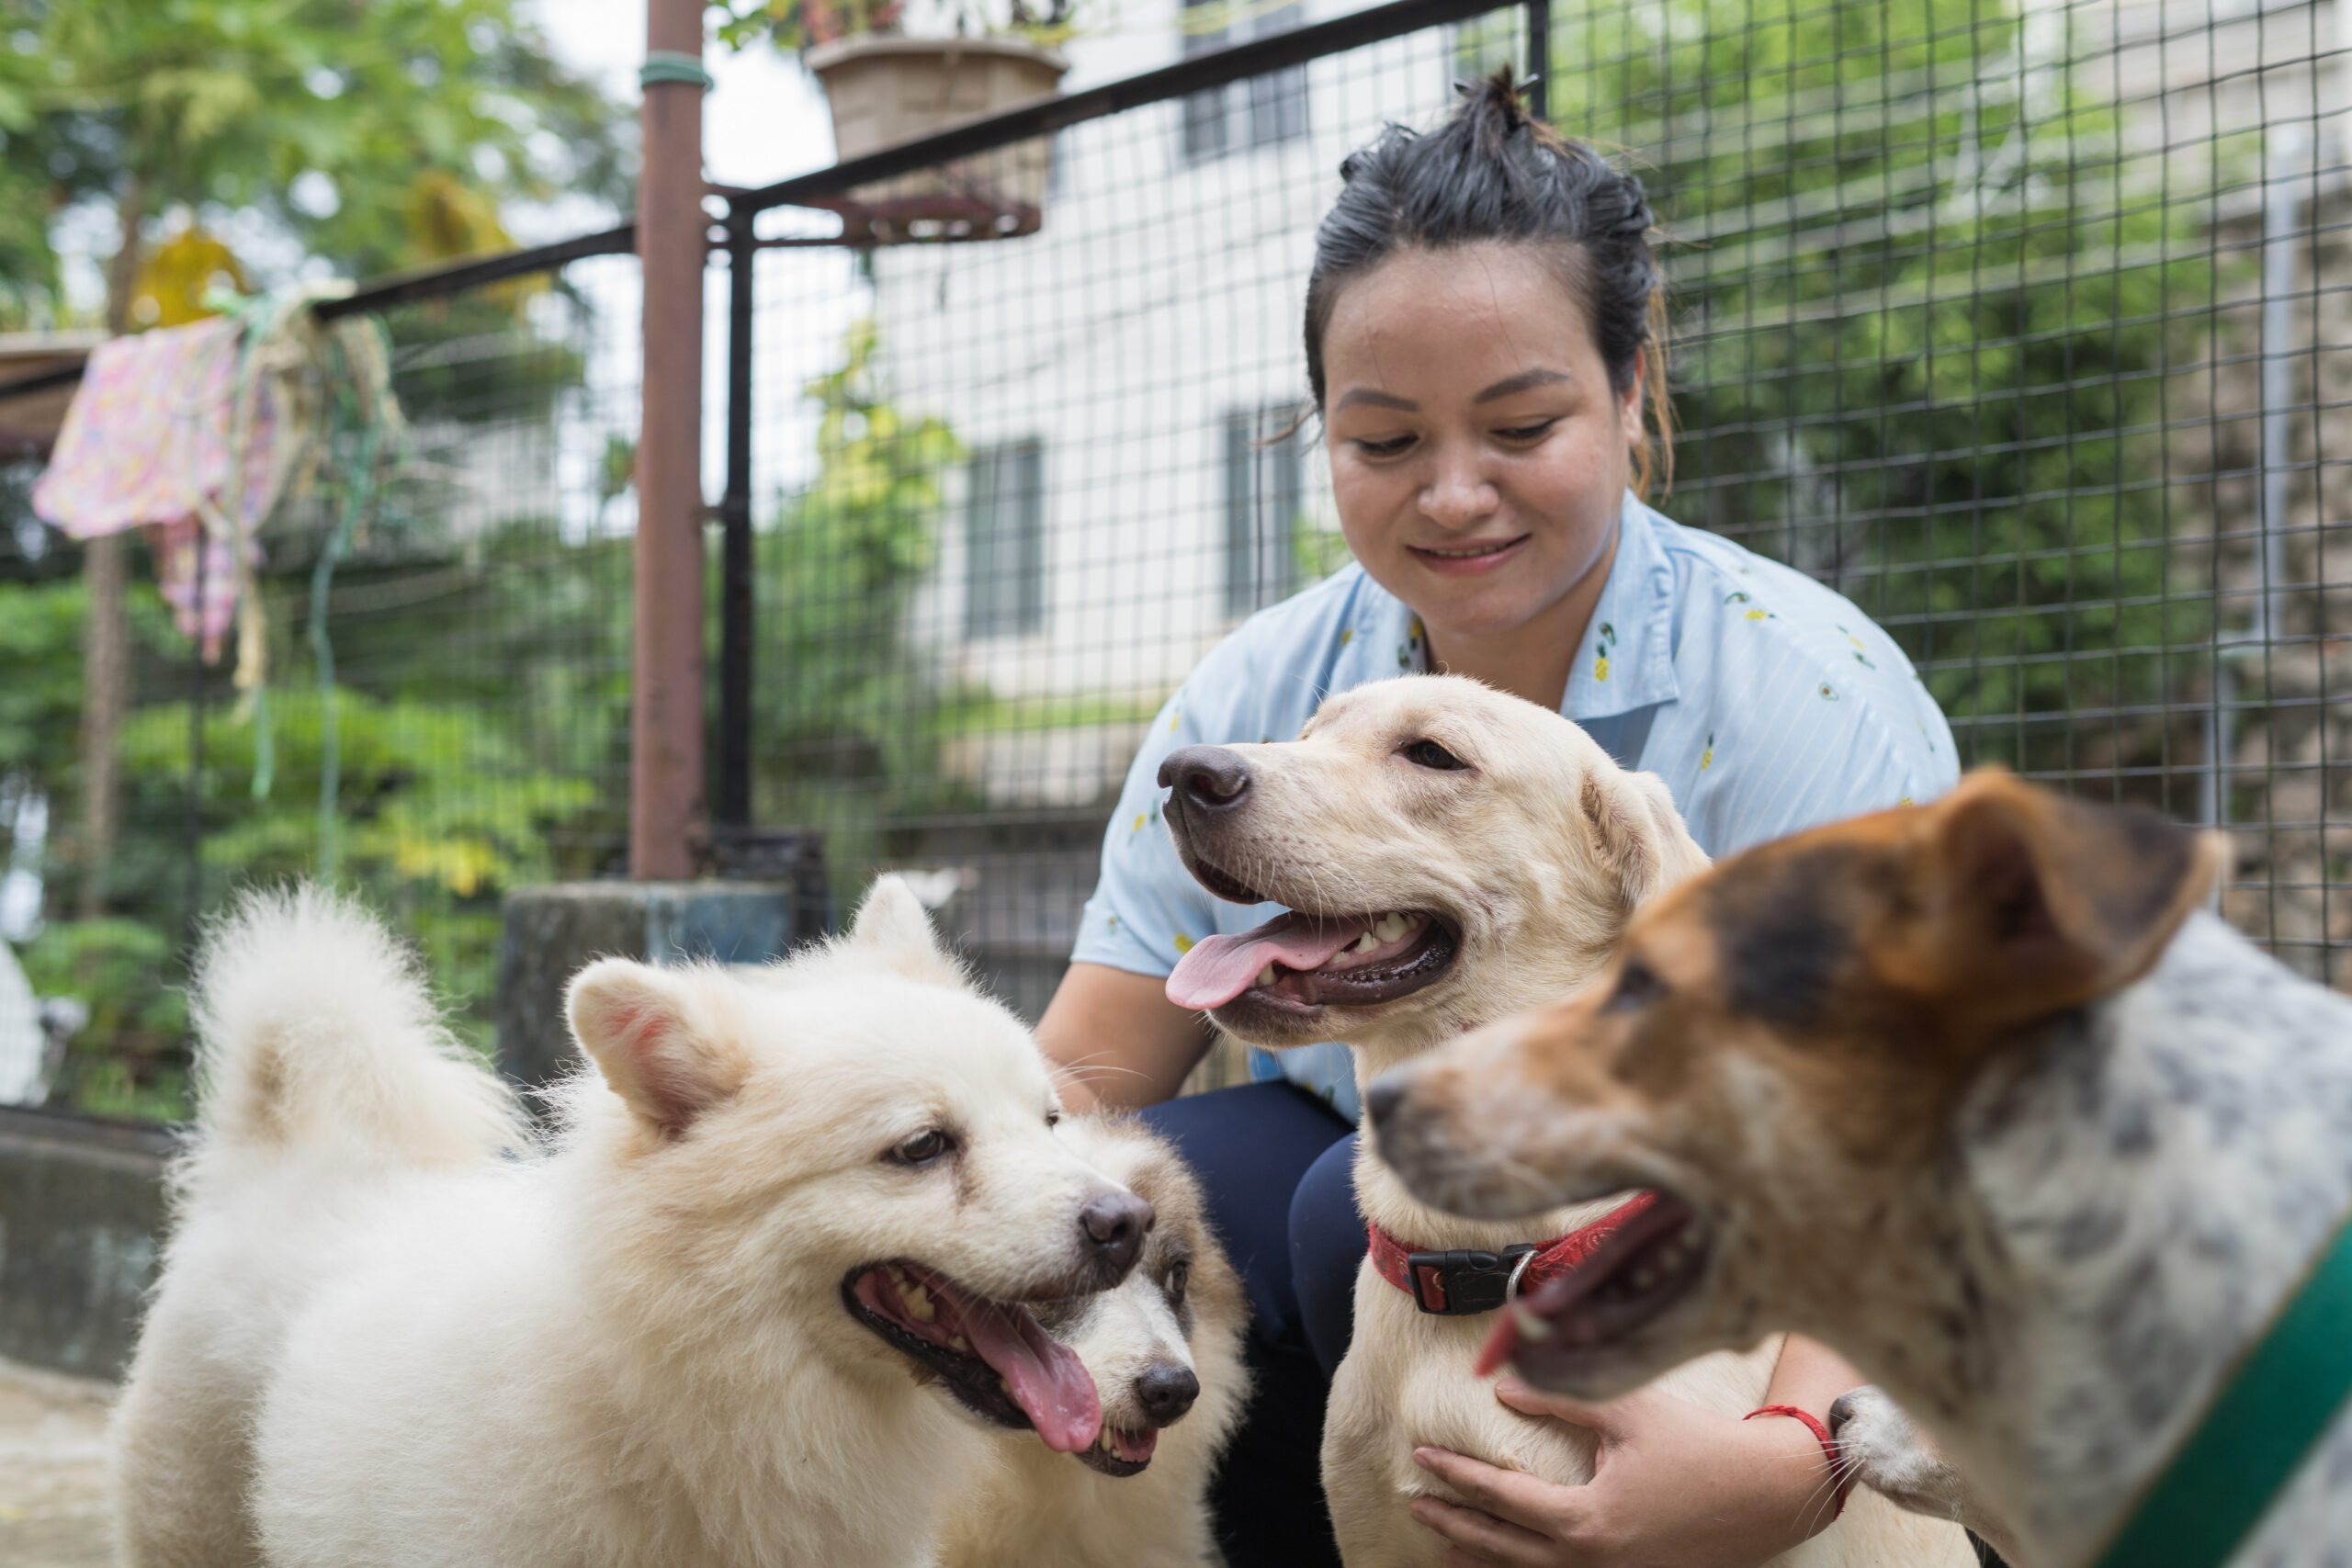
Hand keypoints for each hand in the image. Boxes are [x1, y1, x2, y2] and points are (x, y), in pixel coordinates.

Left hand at [1406, 1378, 1843, 1567]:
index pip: (1500, 1498)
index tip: (1422, 1458)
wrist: (1767, 1495)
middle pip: (1501, 1549)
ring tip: (1445, 1547)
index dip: (1456, 1477)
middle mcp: (1591, 1563)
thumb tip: (1502, 1386)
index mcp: (1586, 1521)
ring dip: (1482, 1560)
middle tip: (1416, 1503)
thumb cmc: (1698, 1446)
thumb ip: (1559, 1398)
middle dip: (1454, 1525)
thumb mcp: (1626, 1412)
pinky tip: (1507, 1563)